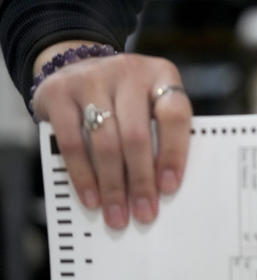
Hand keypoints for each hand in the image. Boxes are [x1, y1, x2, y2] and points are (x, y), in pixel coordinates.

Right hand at [31, 42, 191, 229]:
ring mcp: (91, 79)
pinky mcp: (59, 93)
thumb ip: (160, 131)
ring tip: (117, 214)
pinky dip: (82, 176)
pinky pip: (71, 143)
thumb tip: (163, 187)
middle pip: (137, 135)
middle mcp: (128, 72)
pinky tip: (91, 198)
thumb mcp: (149, 100)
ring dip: (112, 186)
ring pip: (105, 143)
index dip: (173, 152)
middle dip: (141, 181)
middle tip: (144, 212)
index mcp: (161, 74)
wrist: (77, 64)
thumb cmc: (125, 96)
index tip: (170, 186)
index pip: (175, 114)